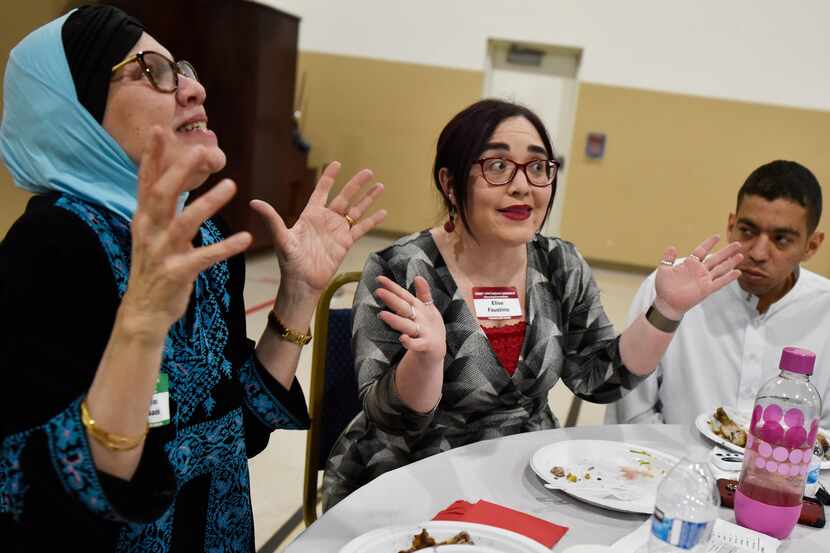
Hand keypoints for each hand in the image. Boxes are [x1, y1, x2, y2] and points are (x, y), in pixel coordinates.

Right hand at [121, 127, 251, 333]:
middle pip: (162, 194)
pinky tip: (245, 239)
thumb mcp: (152, 233)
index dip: (152, 156)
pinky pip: (204, 257)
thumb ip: (162, 207)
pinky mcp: (177, 273)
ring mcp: (162, 253)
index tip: (159, 129)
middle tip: (202, 151)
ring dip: (208, 203)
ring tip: (232, 185)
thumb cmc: (154, 267)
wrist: (144, 311)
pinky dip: (225, 247)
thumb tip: (173, 176)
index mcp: (144, 219)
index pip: (146, 181)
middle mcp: (149, 232)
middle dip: (180, 170)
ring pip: (184, 223)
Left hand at [250, 161, 385, 297]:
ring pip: (356, 210)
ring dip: (368, 199)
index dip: (329, 178)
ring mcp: (338, 231)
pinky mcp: (346, 243)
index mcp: (311, 215)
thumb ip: (272, 219)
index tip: (336, 163)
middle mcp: (326, 220)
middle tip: (368, 171)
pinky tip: (383, 212)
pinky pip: (361, 228)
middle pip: (344, 197)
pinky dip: (372, 220)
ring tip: (380, 186)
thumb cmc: (290, 262)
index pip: (321, 191)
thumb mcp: (281, 238)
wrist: (302, 283)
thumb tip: (254, 202)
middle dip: (356, 184)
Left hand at [375, 275, 445, 362]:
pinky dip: (411, 342)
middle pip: (404, 307)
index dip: (393, 287)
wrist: (438, 349)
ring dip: (396, 320)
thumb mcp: (428, 309)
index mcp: (419, 308)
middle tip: (378, 292)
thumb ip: (423, 294)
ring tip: (382, 315)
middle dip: (392, 299)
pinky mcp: (427, 345)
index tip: (379, 278)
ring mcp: (423, 332)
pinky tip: (402, 338)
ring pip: (407, 325)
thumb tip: (418, 277)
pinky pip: (417, 344)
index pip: (404, 295)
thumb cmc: (429, 327)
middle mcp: (420, 318)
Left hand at [654, 235, 742, 318]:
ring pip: (721, 269)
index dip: (709, 243)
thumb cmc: (664, 287)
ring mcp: (704, 280)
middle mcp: (699, 271)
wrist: (666, 303)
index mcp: (690, 264)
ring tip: (741, 255)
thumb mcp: (664, 269)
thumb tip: (672, 246)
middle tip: (738, 244)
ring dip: (731, 262)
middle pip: (716, 258)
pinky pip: (720, 282)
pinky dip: (728, 277)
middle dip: (727, 251)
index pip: (702, 251)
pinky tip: (738, 272)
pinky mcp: (706, 289)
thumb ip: (668, 258)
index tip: (717, 236)